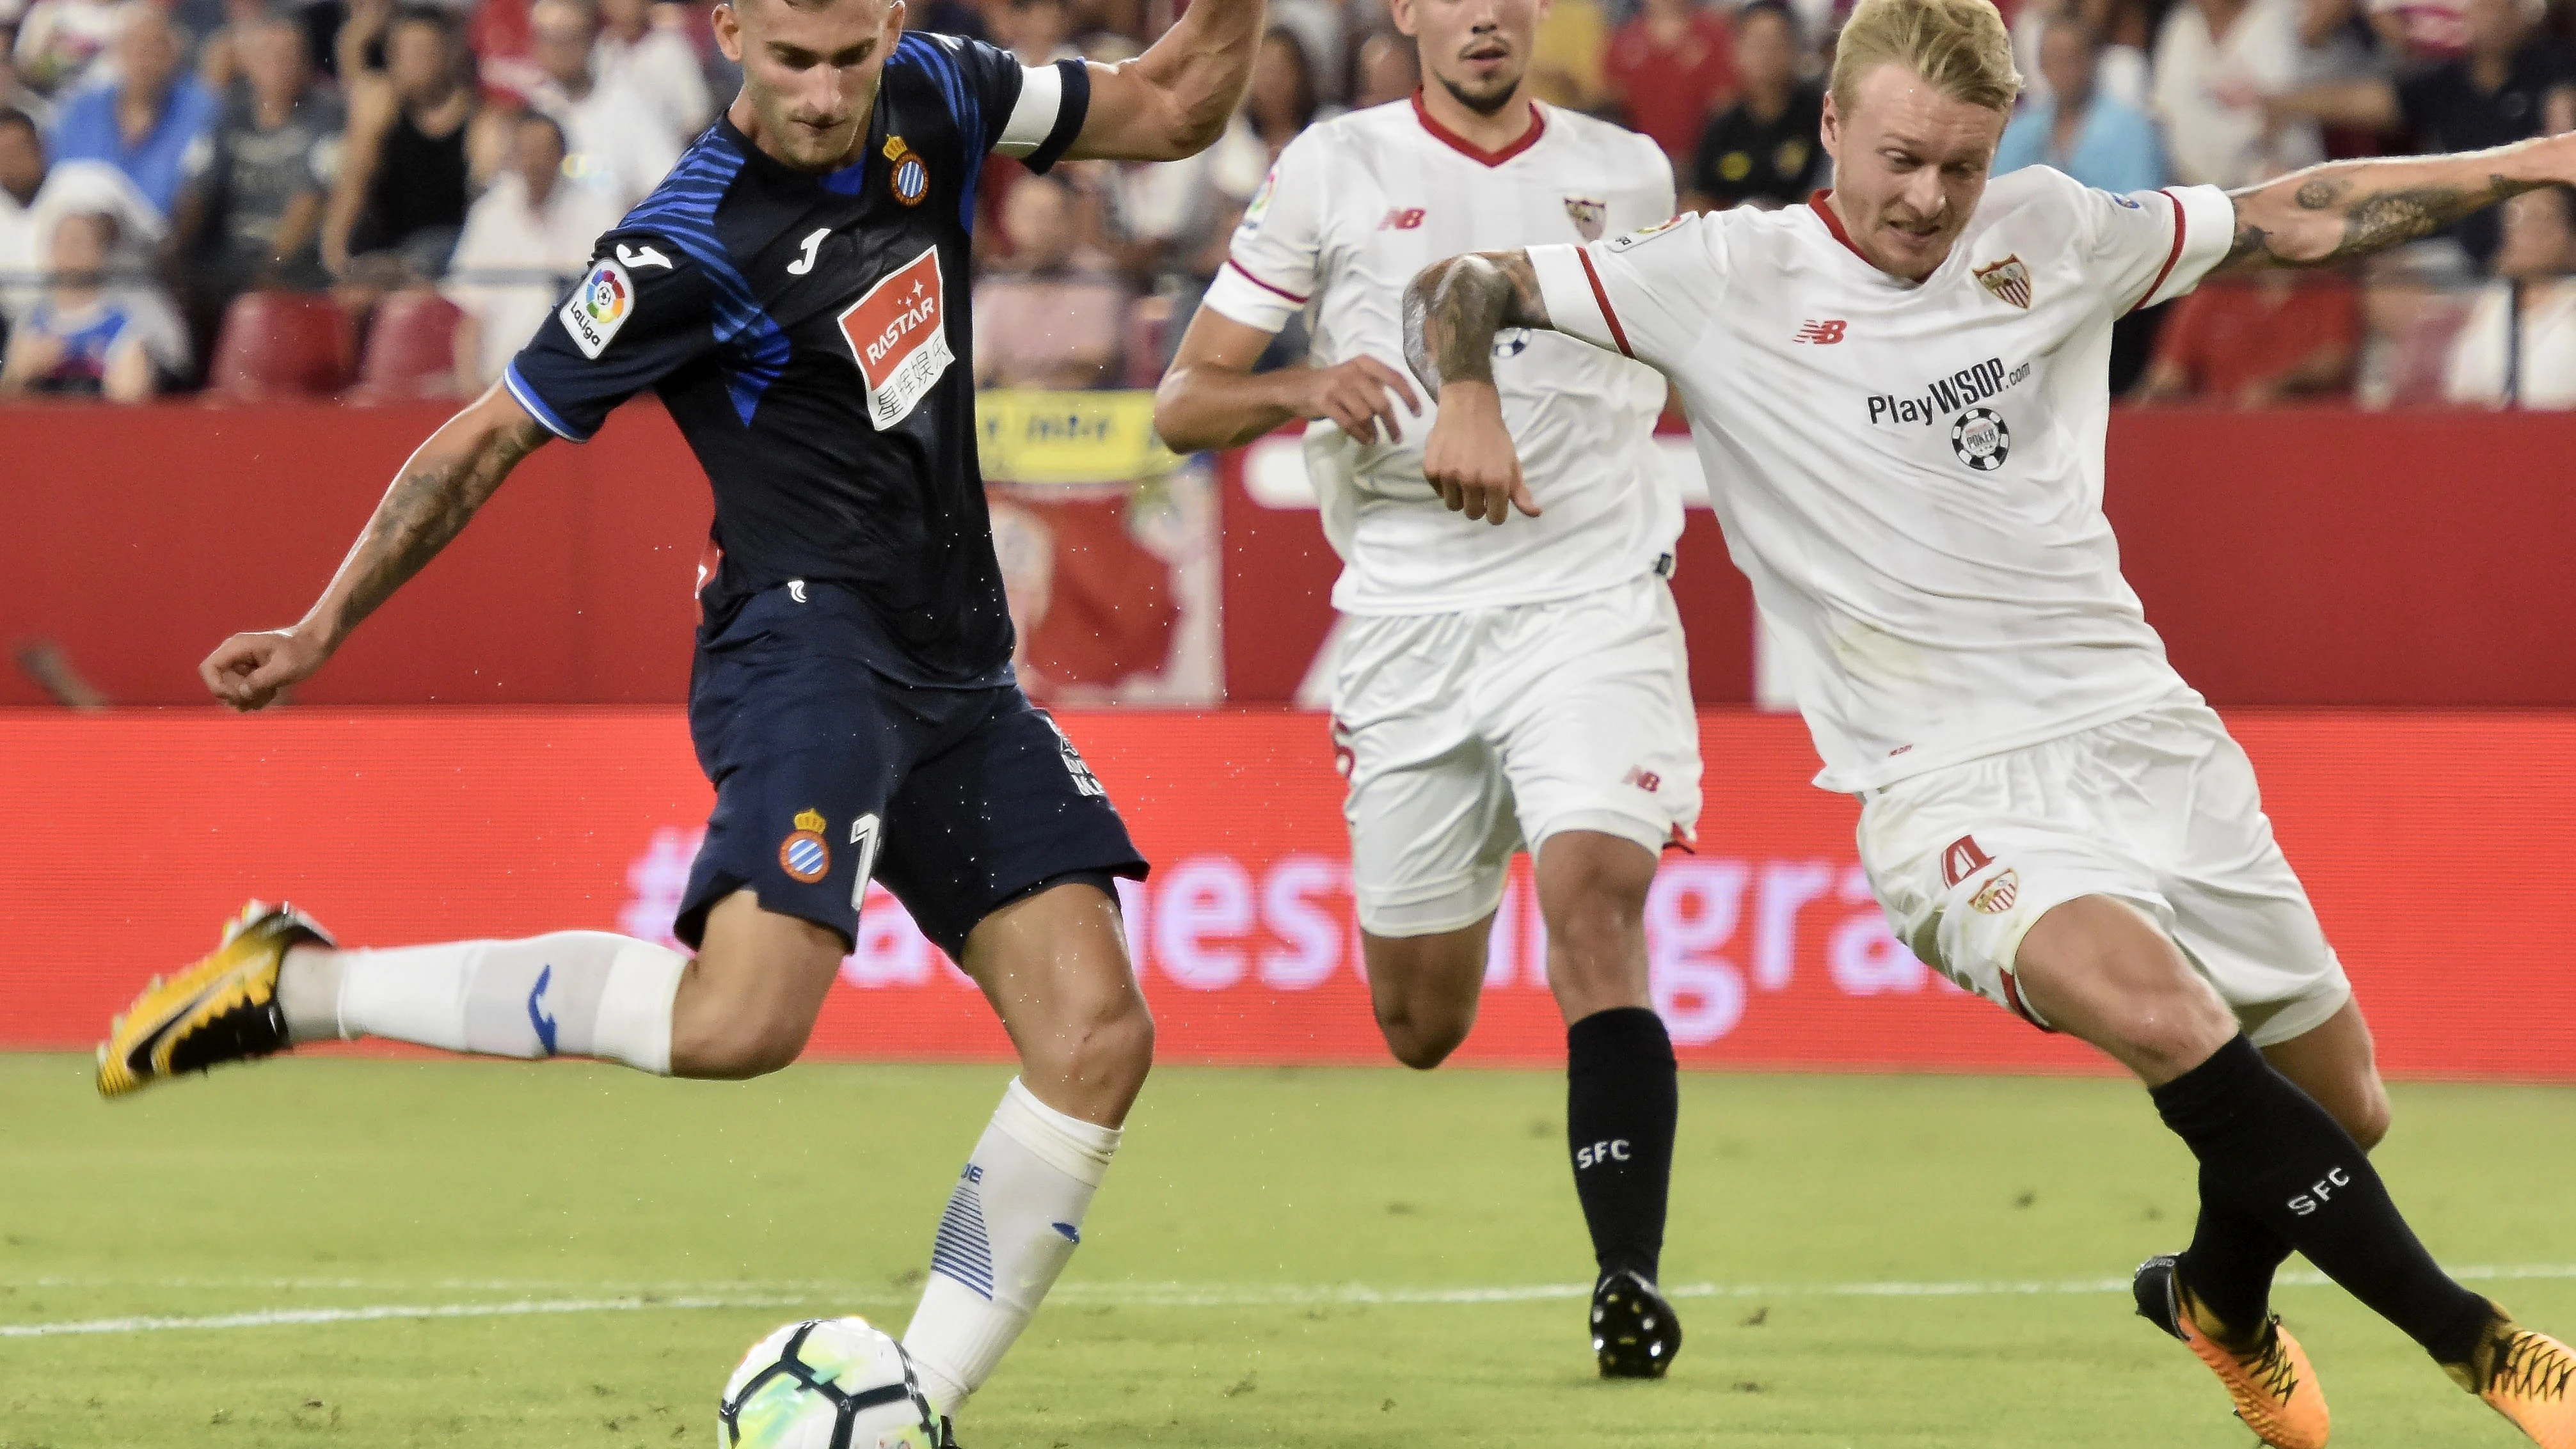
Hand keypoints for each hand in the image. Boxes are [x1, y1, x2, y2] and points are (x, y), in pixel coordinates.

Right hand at [200, 628, 331, 710]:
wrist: (317, 644)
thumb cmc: (303, 651)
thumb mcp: (285, 668)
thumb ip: (260, 681)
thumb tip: (241, 694)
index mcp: (238, 647)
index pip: (208, 669)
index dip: (217, 687)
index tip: (239, 696)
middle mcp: (235, 655)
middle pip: (220, 684)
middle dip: (239, 696)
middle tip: (264, 694)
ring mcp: (242, 665)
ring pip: (232, 692)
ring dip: (250, 698)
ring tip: (271, 691)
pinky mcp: (250, 674)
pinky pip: (243, 693)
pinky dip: (256, 697)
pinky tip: (273, 691)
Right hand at [1291, 356, 1421, 444]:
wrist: (1297, 388)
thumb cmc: (1333, 384)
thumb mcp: (1355, 377)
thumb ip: (1375, 386)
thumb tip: (1403, 407)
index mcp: (1365, 364)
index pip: (1395, 378)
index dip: (1409, 396)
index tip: (1418, 414)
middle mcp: (1353, 372)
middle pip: (1382, 403)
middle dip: (1392, 424)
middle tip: (1398, 438)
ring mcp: (1338, 387)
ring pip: (1366, 415)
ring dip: (1374, 432)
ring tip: (1376, 440)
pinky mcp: (1325, 402)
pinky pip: (1349, 423)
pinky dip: (1360, 435)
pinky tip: (1366, 441)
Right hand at [1420, 382, 1537, 524]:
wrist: (1468, 408)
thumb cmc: (1494, 437)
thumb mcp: (1512, 463)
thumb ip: (1520, 492)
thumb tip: (1536, 513)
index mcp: (1496, 481)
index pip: (1495, 519)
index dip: (1496, 511)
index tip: (1493, 500)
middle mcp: (1471, 481)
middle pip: (1472, 514)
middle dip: (1476, 504)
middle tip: (1477, 486)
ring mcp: (1449, 476)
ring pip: (1453, 506)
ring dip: (1459, 496)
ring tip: (1462, 476)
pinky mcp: (1431, 470)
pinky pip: (1438, 491)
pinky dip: (1444, 484)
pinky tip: (1450, 466)